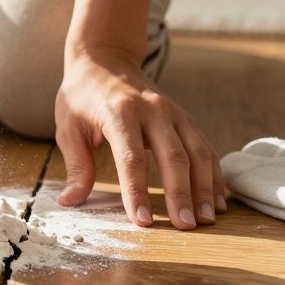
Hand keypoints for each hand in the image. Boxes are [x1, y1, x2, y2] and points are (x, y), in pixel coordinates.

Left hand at [54, 46, 224, 229]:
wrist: (106, 58)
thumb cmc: (82, 95)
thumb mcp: (68, 126)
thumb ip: (75, 165)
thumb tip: (70, 201)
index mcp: (119, 112)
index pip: (131, 158)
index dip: (137, 191)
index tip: (143, 221)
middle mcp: (152, 110)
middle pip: (173, 155)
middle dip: (181, 193)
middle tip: (185, 226)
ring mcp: (173, 112)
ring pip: (197, 151)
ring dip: (205, 187)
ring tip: (206, 219)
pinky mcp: (185, 117)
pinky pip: (205, 147)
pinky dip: (214, 174)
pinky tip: (217, 200)